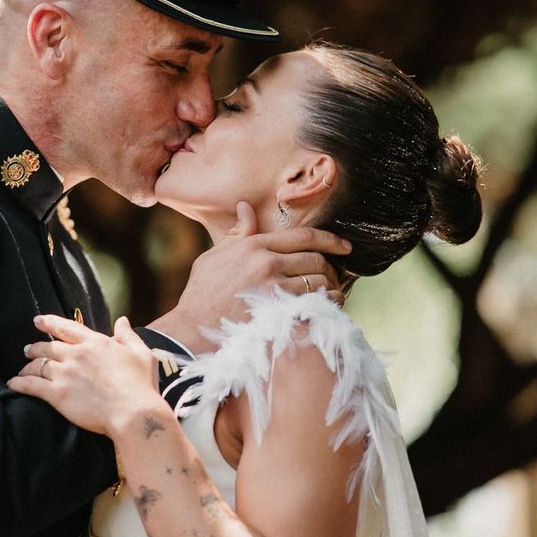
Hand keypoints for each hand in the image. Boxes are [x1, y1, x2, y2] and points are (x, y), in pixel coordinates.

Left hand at [10, 315, 169, 436]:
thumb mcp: (141, 354)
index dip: (50, 323)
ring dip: (27, 366)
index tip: (38, 320)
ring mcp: (65, 373)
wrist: (133, 413)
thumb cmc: (140, 385)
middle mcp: (77, 354)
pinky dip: (20, 383)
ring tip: (22, 369)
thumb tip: (122, 321)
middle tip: (27, 349)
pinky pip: (32, 385)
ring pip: (38, 365)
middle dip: (35, 347)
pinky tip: (14, 384)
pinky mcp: (57, 394)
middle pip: (48, 346)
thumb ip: (129, 336)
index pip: (66, 328)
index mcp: (95, 343)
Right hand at [151, 204, 349, 350]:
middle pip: (316, 259)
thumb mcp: (214, 256)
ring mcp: (273, 288)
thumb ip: (236, 233)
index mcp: (254, 246)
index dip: (330, 239)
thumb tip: (246, 206)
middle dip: (331, 267)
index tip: (345, 246)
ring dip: (332, 288)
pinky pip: (316, 304)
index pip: (303, 236)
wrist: (191, 329)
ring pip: (319, 282)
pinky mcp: (277, 312)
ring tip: (333, 294)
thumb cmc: (201, 293)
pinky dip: (327, 305)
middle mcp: (266, 263)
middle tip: (335, 276)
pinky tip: (327, 308)